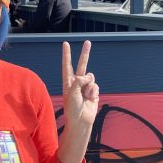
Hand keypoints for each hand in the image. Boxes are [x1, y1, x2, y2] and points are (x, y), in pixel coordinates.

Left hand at [58, 41, 97, 162]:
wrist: (81, 121)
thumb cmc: (72, 109)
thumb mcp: (72, 93)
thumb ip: (79, 81)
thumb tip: (89, 76)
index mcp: (68, 82)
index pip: (67, 65)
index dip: (66, 55)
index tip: (65, 44)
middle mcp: (77, 82)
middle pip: (82, 64)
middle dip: (85, 53)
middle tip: (88, 42)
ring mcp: (86, 87)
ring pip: (91, 78)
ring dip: (89, 86)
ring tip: (84, 96)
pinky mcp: (94, 91)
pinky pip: (96, 86)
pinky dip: (93, 92)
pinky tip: (90, 99)